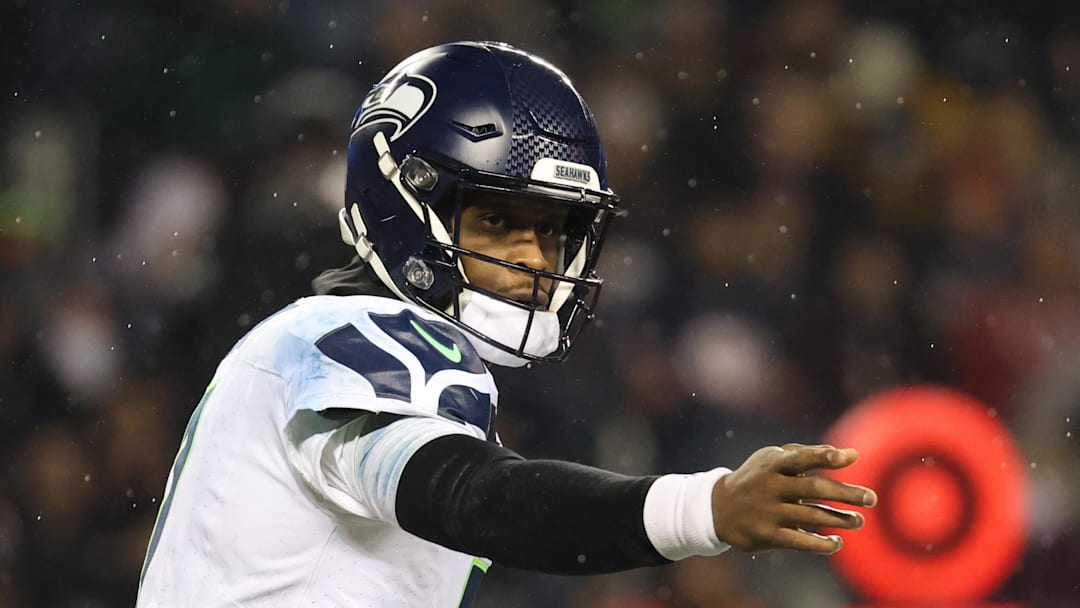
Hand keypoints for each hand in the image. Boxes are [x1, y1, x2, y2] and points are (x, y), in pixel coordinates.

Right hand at [711, 443, 876, 553]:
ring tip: (859, 521)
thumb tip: (848, 454)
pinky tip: (837, 542)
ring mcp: (769, 512)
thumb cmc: (756, 478)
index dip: (824, 456)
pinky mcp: (768, 535)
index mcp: (772, 464)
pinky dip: (822, 544)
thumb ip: (805, 454)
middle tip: (871, 498)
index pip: (801, 458)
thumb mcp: (771, 459)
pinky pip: (801, 541)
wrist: (718, 508)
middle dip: (846, 494)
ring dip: (840, 520)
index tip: (849, 457)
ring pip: (812, 517)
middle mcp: (771, 486)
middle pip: (814, 489)